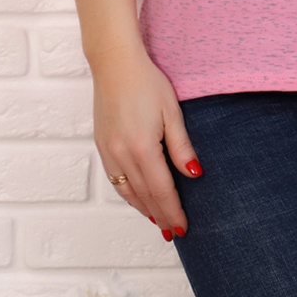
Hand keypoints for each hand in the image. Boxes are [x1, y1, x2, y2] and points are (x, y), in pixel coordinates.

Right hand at [91, 45, 201, 240]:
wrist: (114, 63)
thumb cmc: (146, 82)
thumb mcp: (171, 112)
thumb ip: (181, 147)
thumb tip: (194, 175)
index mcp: (141, 147)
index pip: (161, 190)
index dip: (173, 211)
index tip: (183, 228)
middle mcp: (121, 154)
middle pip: (144, 195)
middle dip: (160, 216)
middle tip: (174, 233)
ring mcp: (108, 150)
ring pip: (127, 191)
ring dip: (143, 209)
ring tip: (158, 221)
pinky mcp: (101, 144)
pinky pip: (115, 179)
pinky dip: (128, 194)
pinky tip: (137, 198)